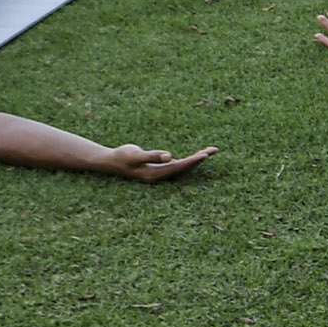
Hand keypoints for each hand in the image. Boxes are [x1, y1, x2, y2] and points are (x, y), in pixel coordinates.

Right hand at [90, 143, 218, 181]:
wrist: (112, 161)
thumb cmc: (122, 157)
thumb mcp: (136, 155)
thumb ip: (152, 156)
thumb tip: (169, 156)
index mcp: (155, 174)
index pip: (178, 167)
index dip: (192, 161)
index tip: (205, 155)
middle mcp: (160, 176)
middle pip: (184, 168)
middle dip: (199, 159)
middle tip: (214, 150)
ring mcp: (161, 172)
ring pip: (183, 166)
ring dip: (197, 159)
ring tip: (211, 151)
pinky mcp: (160, 168)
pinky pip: (179, 164)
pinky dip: (189, 159)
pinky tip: (198, 156)